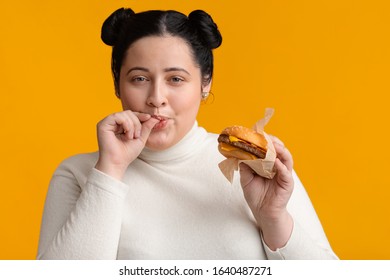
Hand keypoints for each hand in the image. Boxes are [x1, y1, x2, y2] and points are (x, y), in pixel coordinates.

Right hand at [95, 110, 158, 179]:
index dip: (141, 115)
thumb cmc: (127, 153)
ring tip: (131, 137)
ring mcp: (107, 123)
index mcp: (120, 125)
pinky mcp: (103, 124)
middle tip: (137, 135)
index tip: (149, 117)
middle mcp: (113, 123)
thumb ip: (147, 127)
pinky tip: (127, 134)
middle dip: (137, 123)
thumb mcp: (141, 138)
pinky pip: (117, 116)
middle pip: (129, 113)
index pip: (131, 115)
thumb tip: (155, 117)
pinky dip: (126, 124)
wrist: (118, 163)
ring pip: (125, 113)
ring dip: (132, 125)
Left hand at [239, 135, 293, 249]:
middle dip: (273, 142)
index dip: (264, 141)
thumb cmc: (256, 195)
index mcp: (268, 163)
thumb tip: (240, 154)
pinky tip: (275, 162)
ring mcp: (284, 173)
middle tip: (265, 137)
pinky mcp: (288, 183)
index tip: (256, 134)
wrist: (263, 212)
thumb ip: (245, 167)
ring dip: (280, 150)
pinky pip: (286, 172)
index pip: (269, 148)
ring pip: (286, 158)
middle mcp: (277, 166)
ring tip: (273, 145)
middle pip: (279, 149)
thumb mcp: (246, 179)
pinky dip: (281, 166)